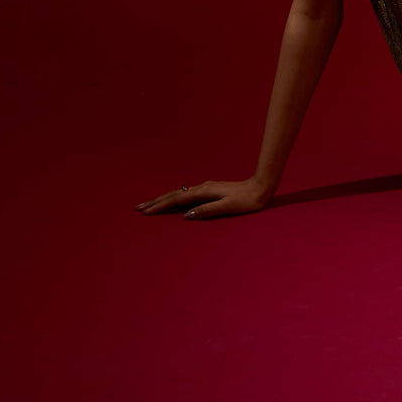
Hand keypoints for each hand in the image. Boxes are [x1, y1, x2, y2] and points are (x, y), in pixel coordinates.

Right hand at [135, 177, 273, 219]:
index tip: (146, 212)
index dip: (160, 206)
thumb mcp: (228, 207)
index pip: (177, 199)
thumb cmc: (247, 200)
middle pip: (174, 194)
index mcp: (205, 192)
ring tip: (151, 204)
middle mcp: (203, 187)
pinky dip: (175, 197)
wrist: (262, 187)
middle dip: (156, 201)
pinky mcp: (211, 190)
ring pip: (180, 193)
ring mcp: (206, 187)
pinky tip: (173, 200)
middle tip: (139, 208)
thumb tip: (186, 215)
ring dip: (164, 199)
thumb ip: (207, 210)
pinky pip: (187, 194)